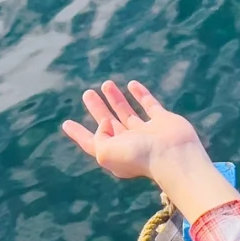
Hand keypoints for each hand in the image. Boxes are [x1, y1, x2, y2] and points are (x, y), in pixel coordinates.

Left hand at [61, 79, 239, 221]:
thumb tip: (104, 122)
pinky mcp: (162, 121)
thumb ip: (98, 137)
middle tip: (87, 94)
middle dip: (97, 109)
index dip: (78, 133)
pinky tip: (131, 84)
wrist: (173, 155)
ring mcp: (146, 132)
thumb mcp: (106, 152)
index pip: (92, 142)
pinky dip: (140, 94)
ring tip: (106, 84)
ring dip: (115, 99)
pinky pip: (149, 104)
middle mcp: (129, 143)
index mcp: (114, 154)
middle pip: (108, 124)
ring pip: (126, 112)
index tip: (66, 123)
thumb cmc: (139, 157)